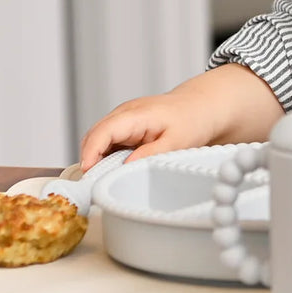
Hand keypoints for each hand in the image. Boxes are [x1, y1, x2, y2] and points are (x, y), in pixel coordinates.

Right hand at [79, 63, 282, 170]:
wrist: (203, 106)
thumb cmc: (193, 120)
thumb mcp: (177, 142)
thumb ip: (150, 154)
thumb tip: (124, 168)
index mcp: (135, 114)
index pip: (103, 132)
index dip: (91, 153)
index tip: (88, 174)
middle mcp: (124, 113)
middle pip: (94, 137)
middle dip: (89, 160)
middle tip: (94, 186)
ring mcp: (123, 118)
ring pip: (98, 140)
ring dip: (97, 159)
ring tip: (105, 181)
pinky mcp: (125, 125)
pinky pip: (108, 141)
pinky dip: (107, 156)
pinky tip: (117, 170)